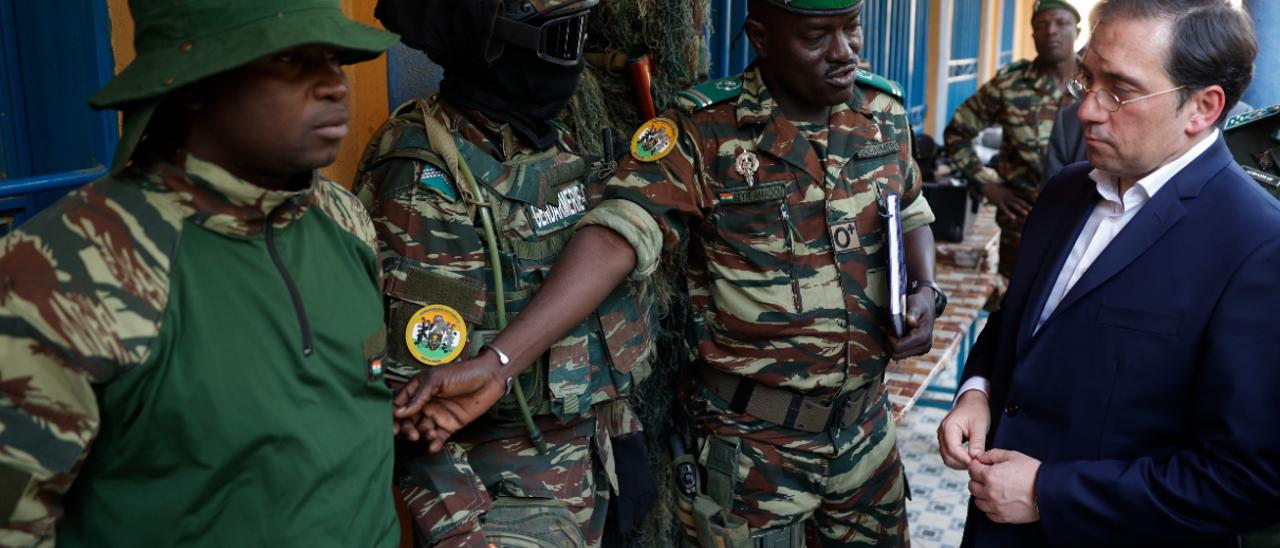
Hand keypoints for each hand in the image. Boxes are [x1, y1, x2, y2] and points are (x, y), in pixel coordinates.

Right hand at [392, 354, 507, 451]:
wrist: (489, 378)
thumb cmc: (463, 373)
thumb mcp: (436, 380)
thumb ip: (418, 397)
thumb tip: (399, 412)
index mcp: (419, 389)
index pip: (400, 404)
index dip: (394, 416)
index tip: (393, 426)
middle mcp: (426, 403)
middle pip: (408, 420)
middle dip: (407, 429)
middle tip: (411, 434)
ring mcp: (438, 414)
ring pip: (422, 429)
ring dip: (422, 434)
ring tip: (428, 433)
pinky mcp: (450, 425)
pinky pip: (438, 437)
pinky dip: (434, 444)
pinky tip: (433, 447)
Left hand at [887, 291, 935, 358]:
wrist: (927, 307)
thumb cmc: (919, 304)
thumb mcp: (915, 304)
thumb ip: (912, 312)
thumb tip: (911, 321)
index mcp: (923, 337)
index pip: (898, 348)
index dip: (890, 338)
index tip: (892, 326)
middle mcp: (924, 347)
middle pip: (896, 355)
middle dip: (891, 342)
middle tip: (893, 328)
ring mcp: (922, 351)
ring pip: (897, 356)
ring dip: (894, 344)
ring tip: (898, 331)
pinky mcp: (918, 352)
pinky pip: (901, 354)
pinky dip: (897, 346)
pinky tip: (901, 335)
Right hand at [938, 390, 990, 469]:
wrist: (973, 401)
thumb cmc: (977, 410)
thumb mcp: (980, 425)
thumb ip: (977, 442)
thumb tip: (975, 458)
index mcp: (948, 427)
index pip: (953, 450)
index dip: (965, 459)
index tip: (978, 463)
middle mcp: (942, 433)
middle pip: (948, 457)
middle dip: (962, 463)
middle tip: (978, 464)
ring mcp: (942, 437)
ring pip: (947, 459)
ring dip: (960, 463)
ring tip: (974, 461)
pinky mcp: (946, 441)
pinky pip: (949, 455)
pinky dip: (958, 460)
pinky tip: (969, 458)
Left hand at [968, 449, 1040, 523]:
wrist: (1049, 492)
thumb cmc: (1033, 473)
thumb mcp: (1013, 456)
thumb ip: (992, 455)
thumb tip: (980, 457)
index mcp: (990, 476)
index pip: (972, 470)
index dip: (976, 465)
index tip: (982, 465)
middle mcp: (989, 492)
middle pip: (972, 486)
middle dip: (977, 479)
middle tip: (987, 476)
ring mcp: (995, 507)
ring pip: (977, 501)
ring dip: (981, 494)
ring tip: (992, 489)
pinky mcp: (1003, 517)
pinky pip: (987, 513)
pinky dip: (989, 507)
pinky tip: (997, 500)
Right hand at [980, 183, 1032, 219]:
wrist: (986, 186)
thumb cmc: (993, 185)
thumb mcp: (1002, 184)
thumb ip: (1007, 186)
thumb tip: (1008, 185)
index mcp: (1010, 191)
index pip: (1021, 195)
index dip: (1027, 198)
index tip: (1033, 201)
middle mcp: (1009, 195)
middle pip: (1019, 200)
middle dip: (1026, 205)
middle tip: (1032, 209)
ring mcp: (1004, 199)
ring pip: (1014, 205)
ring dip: (1021, 209)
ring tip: (1026, 213)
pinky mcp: (999, 202)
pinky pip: (1005, 209)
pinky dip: (1009, 214)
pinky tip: (1013, 218)